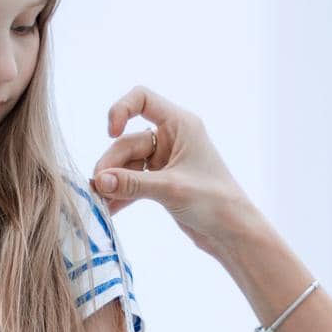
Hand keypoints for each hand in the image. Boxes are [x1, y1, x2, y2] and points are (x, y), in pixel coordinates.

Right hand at [90, 86, 268, 254]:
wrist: (233, 232)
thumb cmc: (214, 202)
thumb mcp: (171, 189)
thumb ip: (133, 184)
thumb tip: (99, 181)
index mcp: (181, 124)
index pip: (143, 98)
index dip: (121, 110)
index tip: (111, 134)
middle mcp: (172, 138)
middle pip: (128, 141)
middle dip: (112, 164)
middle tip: (98, 188)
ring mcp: (165, 161)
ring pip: (128, 164)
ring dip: (113, 182)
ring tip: (100, 202)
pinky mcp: (162, 182)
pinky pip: (134, 182)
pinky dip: (122, 194)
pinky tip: (109, 210)